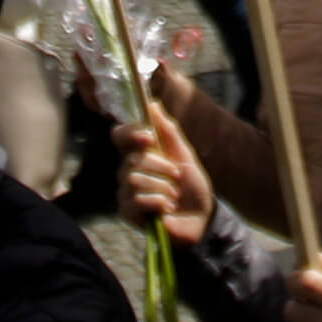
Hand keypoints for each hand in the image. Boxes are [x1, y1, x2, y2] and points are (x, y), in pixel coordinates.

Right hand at [117, 112, 214, 245]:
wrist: (202, 217)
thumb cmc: (192, 185)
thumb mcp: (185, 154)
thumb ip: (169, 131)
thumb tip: (153, 103)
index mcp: (140, 153)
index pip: (119, 136)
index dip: (129, 133)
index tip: (149, 137)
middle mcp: (127, 171)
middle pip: (131, 160)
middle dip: (161, 167)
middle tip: (177, 176)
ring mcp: (125, 192)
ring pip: (133, 180)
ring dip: (163, 187)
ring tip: (175, 196)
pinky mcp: (128, 213)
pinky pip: (137, 200)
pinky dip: (159, 202)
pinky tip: (168, 208)